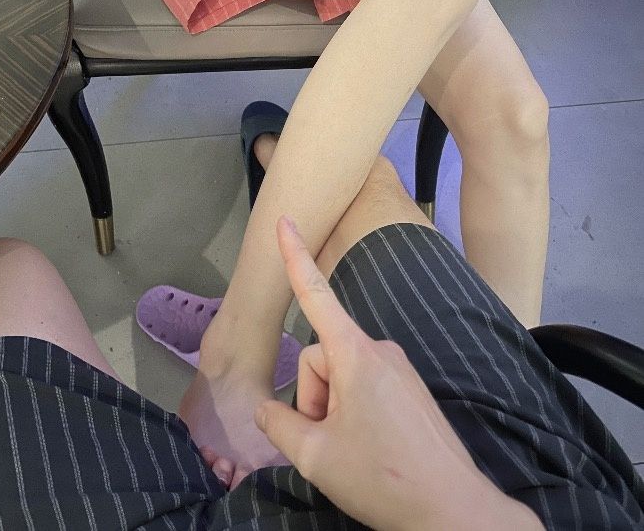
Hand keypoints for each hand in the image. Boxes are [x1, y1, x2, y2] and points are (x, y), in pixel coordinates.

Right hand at [255, 217, 543, 530]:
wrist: (455, 511)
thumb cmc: (383, 477)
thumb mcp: (315, 457)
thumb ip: (278, 425)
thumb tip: (266, 410)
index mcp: (355, 354)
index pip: (315, 295)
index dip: (294, 257)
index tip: (284, 219)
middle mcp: (379, 350)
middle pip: (320, 359)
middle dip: (313, 398)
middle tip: (328, 443)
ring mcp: (399, 368)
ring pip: (342, 376)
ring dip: (333, 409)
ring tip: (352, 451)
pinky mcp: (410, 388)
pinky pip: (366, 387)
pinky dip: (355, 413)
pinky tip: (369, 449)